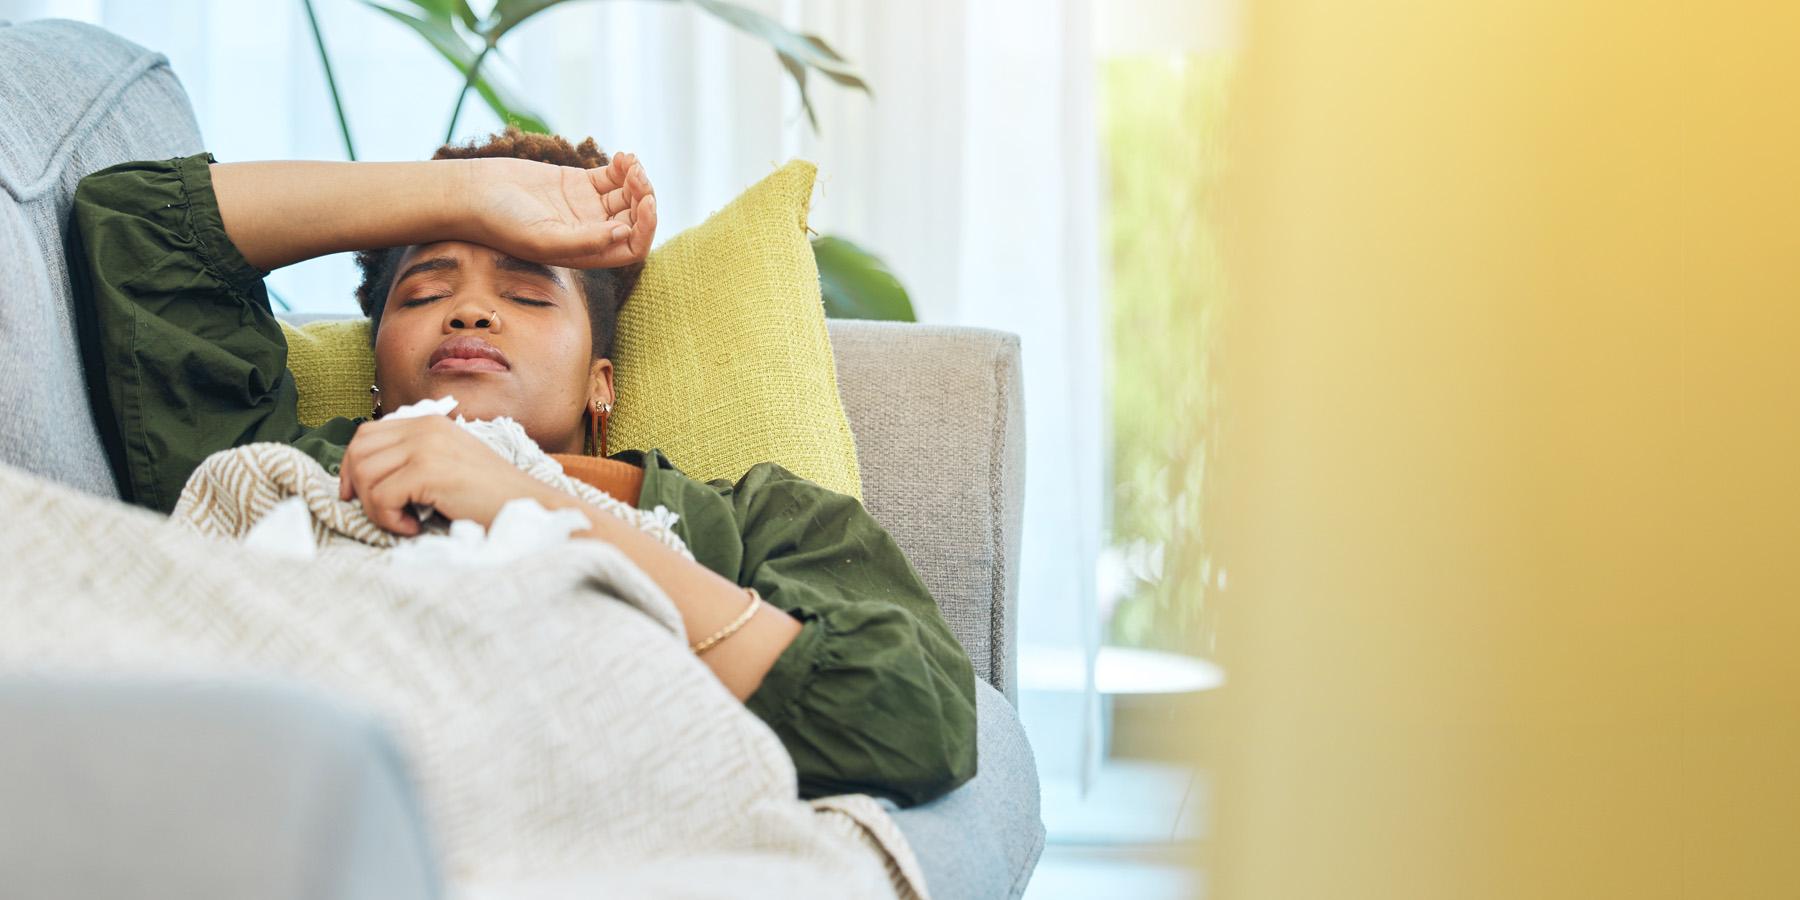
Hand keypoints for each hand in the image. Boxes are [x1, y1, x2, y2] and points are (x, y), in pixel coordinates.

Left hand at [337, 415, 561, 534]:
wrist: (528, 507)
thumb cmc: (490, 497)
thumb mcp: (449, 465)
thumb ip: (414, 459)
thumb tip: (366, 476)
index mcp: (429, 423)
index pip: (367, 434)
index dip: (352, 466)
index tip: (358, 495)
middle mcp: (425, 427)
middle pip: (359, 450)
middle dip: (359, 488)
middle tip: (381, 513)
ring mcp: (427, 446)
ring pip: (365, 474)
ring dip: (376, 508)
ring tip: (404, 521)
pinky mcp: (429, 471)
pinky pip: (381, 497)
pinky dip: (389, 520)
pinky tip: (414, 527)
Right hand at [460, 151, 657, 269]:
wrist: (472, 194)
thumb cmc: (501, 223)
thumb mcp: (542, 238)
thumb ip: (584, 242)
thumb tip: (624, 234)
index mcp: (587, 253)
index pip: (632, 247)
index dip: (646, 227)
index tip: (646, 202)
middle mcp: (591, 233)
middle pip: (634, 219)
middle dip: (644, 198)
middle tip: (638, 176)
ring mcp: (586, 207)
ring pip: (627, 196)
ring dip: (636, 180)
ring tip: (630, 162)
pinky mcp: (578, 183)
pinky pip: (612, 177)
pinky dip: (624, 167)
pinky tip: (623, 157)